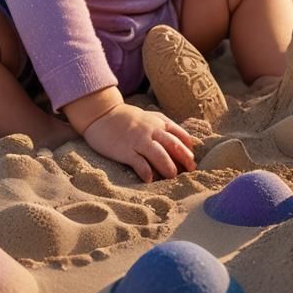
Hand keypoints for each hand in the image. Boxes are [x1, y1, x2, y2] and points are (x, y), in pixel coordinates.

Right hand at [81, 103, 195, 182]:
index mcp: (158, 122)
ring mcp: (138, 140)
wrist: (101, 114)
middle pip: (173, 145)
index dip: (187, 147)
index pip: (179, 134)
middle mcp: (151, 130)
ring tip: (173, 176)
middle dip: (184, 158)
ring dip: (168, 166)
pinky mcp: (125, 150)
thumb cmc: (125, 118)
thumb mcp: (148, 116)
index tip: (192, 157)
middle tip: (191, 170)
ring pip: (159, 154)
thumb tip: (179, 141)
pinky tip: (150, 179)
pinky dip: (146, 171)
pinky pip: (138, 162)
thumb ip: (162, 125)